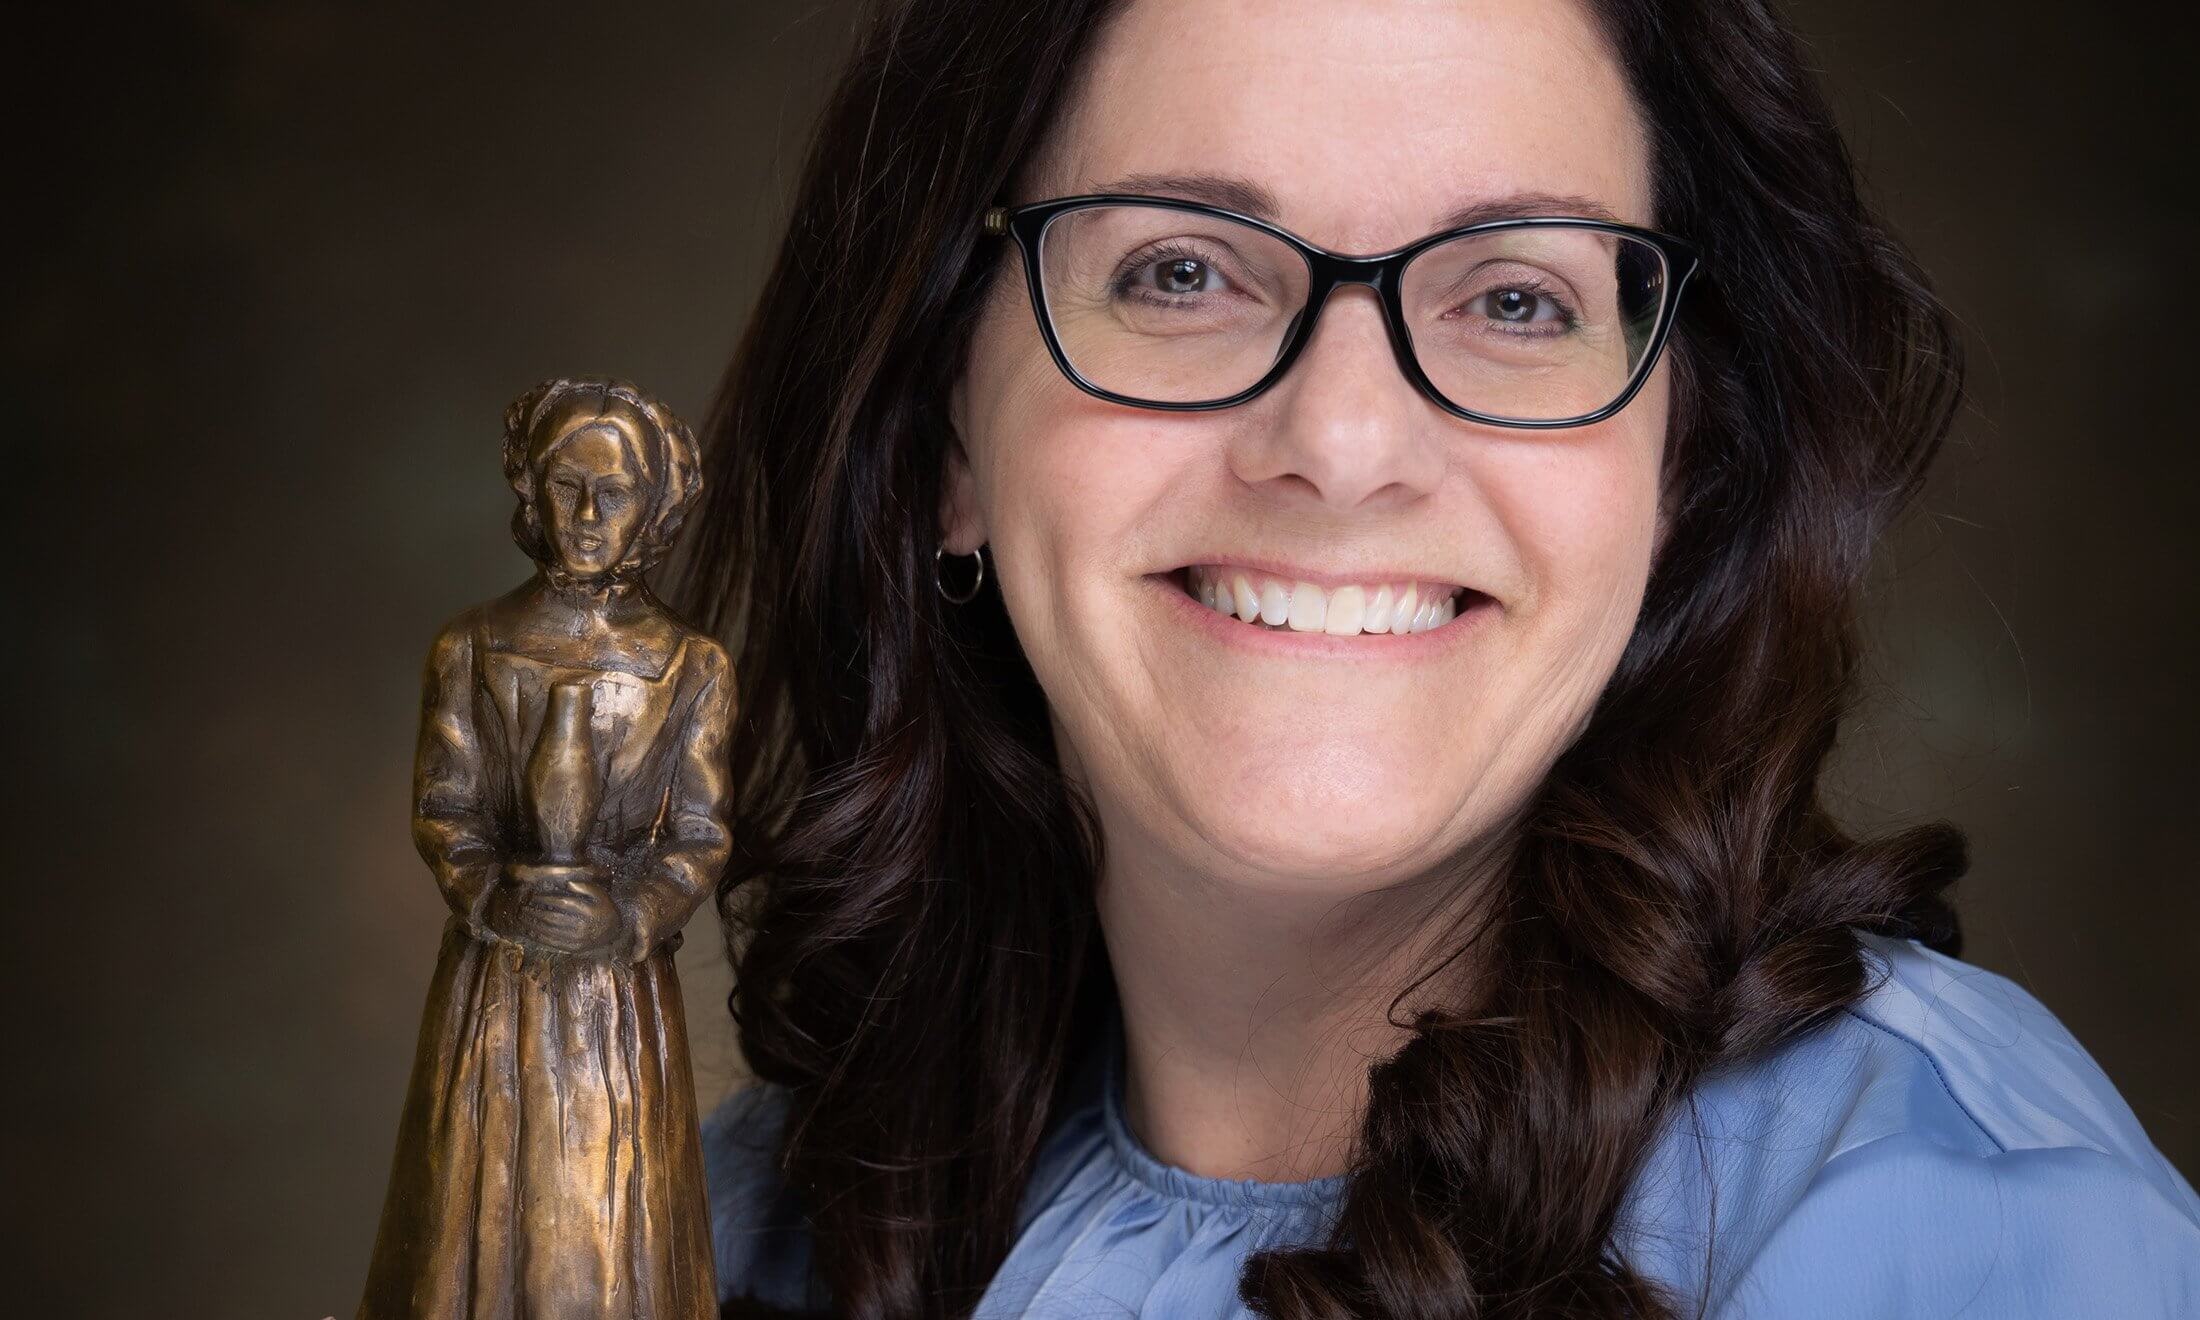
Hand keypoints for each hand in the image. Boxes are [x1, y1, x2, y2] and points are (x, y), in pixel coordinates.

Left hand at [499, 862, 624, 954]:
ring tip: (524, 918)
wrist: (614, 933)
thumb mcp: (601, 895)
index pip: (562, 903)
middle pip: (553, 918)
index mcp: (588, 911)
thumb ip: (586, 887)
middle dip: (536, 912)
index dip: (547, 899)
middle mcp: (582, 926)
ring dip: (534, 925)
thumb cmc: (605, 909)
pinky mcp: (574, 948)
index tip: (534, 896)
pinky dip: (540, 938)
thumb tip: (568, 883)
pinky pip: (554, 943)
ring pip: (551, 931)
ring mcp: (578, 939)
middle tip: (523, 907)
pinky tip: (531, 932)